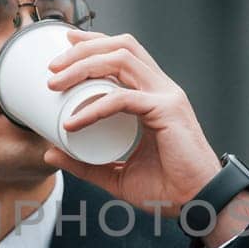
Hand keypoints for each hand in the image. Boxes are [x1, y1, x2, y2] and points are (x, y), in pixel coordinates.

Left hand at [39, 29, 225, 218]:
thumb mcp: (116, 175)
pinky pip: (123, 99)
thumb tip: (51, 153)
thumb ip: (85, 164)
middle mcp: (161, 88)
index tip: (66, 46)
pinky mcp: (167, 111)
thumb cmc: (166, 189)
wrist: (197, 204)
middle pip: (122, 47)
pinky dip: (94, 107)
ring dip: (84, 65)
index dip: (95, 43)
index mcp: (153, 95)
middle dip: (84, 48)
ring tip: (56, 82)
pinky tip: (74, 121)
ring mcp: (167, 96)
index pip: (125, 53)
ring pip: (121, 60)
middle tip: (53, 67)